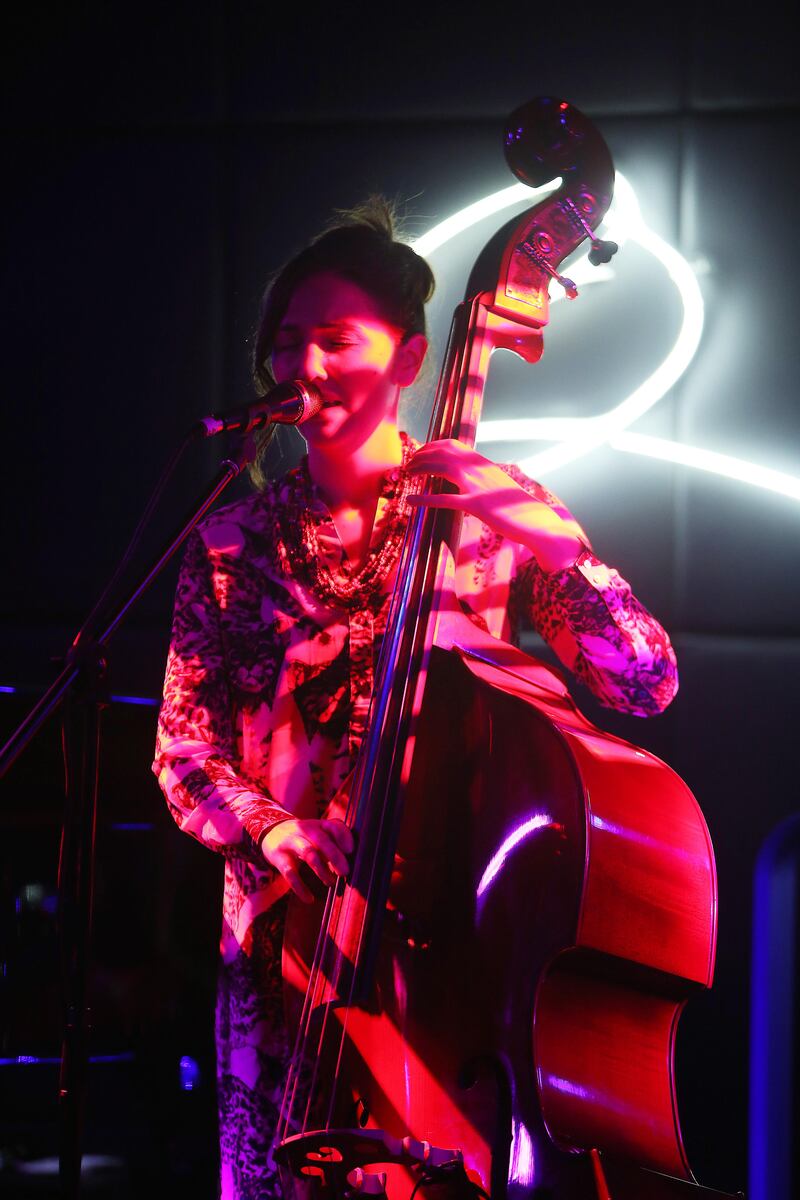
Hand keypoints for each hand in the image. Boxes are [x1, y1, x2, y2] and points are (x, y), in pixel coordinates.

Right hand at [260, 818, 353, 903]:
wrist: (271, 832)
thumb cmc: (304, 838)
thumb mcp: (319, 834)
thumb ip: (335, 844)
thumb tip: (351, 865)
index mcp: (318, 825)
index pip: (333, 826)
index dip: (343, 836)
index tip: (351, 851)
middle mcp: (305, 830)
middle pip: (321, 839)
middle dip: (334, 855)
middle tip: (345, 872)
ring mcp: (291, 842)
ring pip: (307, 853)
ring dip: (321, 869)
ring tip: (330, 883)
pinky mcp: (279, 857)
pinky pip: (290, 873)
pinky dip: (300, 887)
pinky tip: (309, 899)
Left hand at [405, 439, 583, 571]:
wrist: (534, 520)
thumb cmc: (515, 506)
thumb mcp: (498, 485)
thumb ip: (482, 478)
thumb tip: (469, 477)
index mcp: (483, 464)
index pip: (453, 445)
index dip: (433, 446)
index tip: (421, 452)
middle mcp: (479, 469)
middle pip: (443, 452)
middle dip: (422, 455)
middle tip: (408, 464)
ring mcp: (477, 486)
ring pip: (441, 468)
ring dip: (420, 469)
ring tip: (407, 474)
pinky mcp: (475, 505)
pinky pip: (445, 500)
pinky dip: (425, 500)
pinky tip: (410, 501)